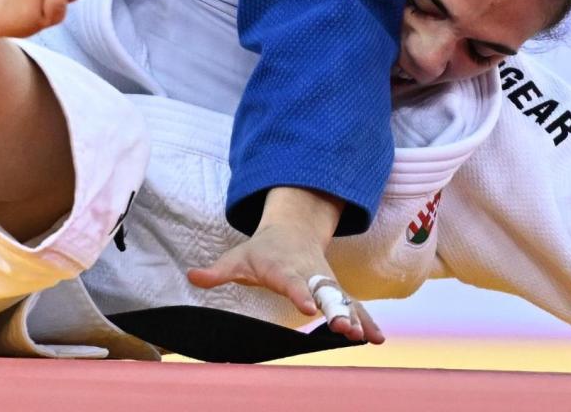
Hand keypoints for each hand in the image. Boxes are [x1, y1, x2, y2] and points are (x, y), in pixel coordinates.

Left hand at [186, 190, 382, 343]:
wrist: (292, 231)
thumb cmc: (261, 251)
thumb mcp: (236, 258)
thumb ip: (217, 271)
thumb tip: (193, 275)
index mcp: (283, 267)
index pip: (291, 282)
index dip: (300, 294)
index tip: (309, 309)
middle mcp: (309, 273)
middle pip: (324, 291)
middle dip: (336, 309)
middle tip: (346, 328)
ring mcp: (326, 281)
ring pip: (343, 298)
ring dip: (355, 317)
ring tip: (366, 338)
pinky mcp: (337, 290)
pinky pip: (353, 304)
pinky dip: (367, 320)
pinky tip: (378, 338)